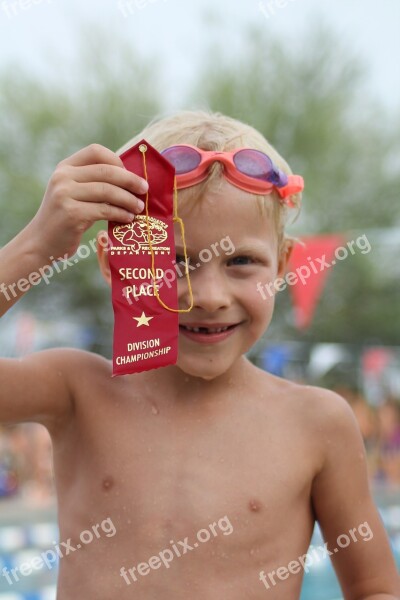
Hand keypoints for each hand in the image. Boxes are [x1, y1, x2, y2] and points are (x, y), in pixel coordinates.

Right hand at [29, 144, 148, 259]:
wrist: (41, 243)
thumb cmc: (65, 218)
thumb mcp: (73, 193)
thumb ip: (92, 182)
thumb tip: (131, 177)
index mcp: (65, 167)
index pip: (96, 151)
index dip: (117, 160)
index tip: (130, 174)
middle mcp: (63, 177)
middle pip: (106, 171)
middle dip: (130, 180)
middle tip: (144, 189)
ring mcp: (65, 195)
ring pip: (108, 191)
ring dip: (128, 199)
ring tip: (139, 208)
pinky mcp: (72, 214)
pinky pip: (105, 210)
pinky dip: (121, 214)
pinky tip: (128, 219)